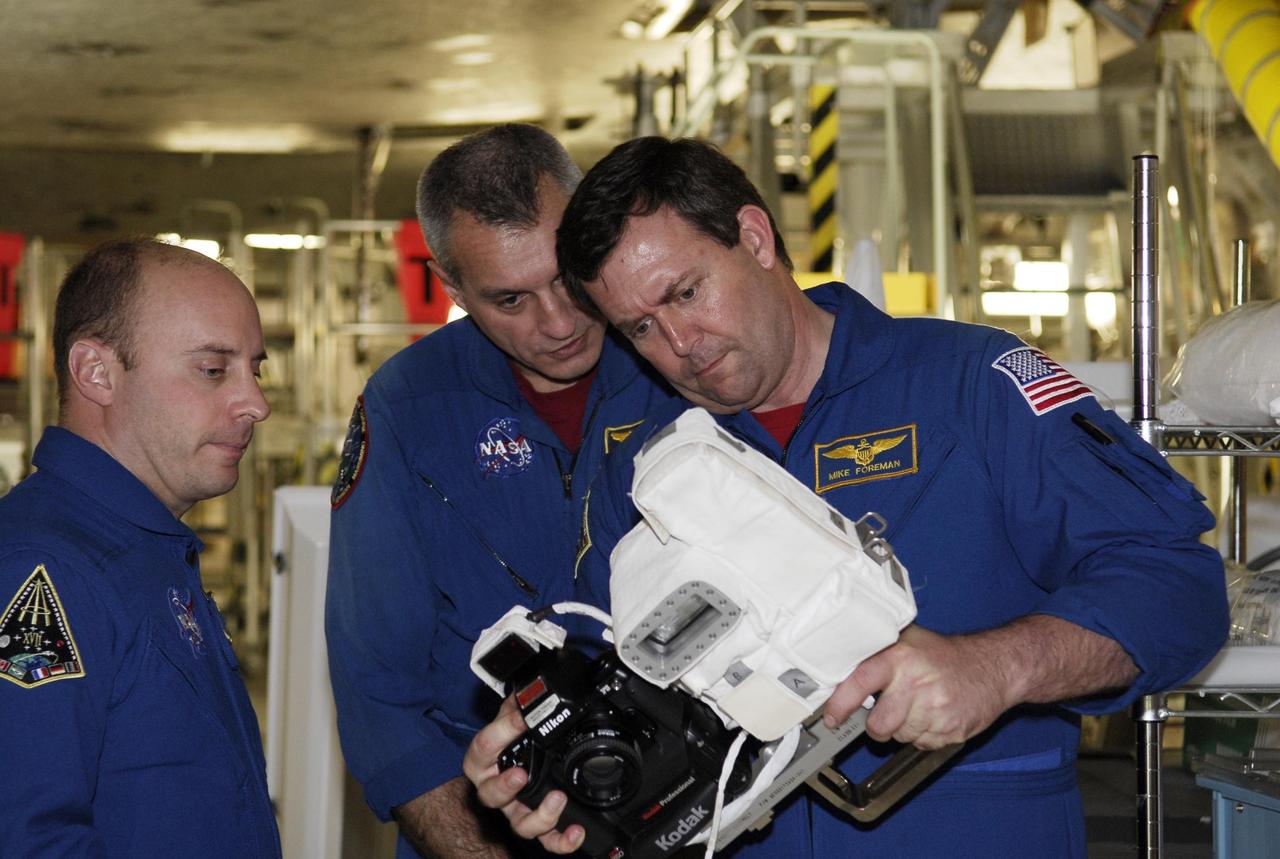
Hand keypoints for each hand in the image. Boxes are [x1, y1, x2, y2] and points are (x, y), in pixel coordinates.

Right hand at [462, 695, 585, 853]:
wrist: (512, 761)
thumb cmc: (507, 741)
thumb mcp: (509, 717)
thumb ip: (517, 703)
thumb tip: (529, 686)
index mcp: (484, 759)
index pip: (484, 746)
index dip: (502, 731)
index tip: (521, 719)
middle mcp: (495, 788)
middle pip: (490, 796)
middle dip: (505, 786)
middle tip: (521, 775)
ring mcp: (515, 809)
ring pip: (519, 824)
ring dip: (539, 816)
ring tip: (558, 799)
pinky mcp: (535, 822)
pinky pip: (545, 840)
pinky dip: (561, 841)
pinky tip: (576, 832)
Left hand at [821, 625, 1011, 748]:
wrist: (993, 667)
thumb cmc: (945, 656)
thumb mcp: (909, 640)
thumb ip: (877, 653)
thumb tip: (837, 667)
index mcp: (900, 657)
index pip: (860, 682)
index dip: (841, 703)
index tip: (832, 716)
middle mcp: (916, 683)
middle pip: (879, 725)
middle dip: (879, 725)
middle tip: (891, 708)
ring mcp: (936, 710)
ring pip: (900, 738)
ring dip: (904, 728)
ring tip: (920, 706)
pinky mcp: (951, 730)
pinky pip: (922, 745)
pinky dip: (924, 735)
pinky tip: (935, 714)